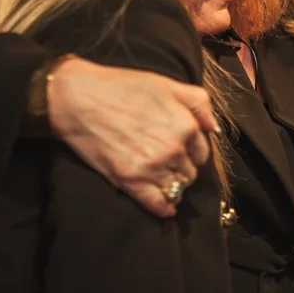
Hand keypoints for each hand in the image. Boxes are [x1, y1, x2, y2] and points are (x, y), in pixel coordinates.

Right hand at [46, 57, 217, 216]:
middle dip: (182, 167)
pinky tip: (164, 205)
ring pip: (177, 188)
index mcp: (185, 125)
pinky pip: (158, 205)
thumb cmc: (122, 87)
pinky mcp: (131, 182)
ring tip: (162, 179)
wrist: (79, 99)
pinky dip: (164, 208)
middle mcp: (173, 149)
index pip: (201, 152)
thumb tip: (214, 129)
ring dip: (173, 186)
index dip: (191, 150)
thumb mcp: (167, 84)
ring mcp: (153, 168)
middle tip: (167, 161)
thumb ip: (198, 103)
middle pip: (190, 172)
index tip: (179, 148)